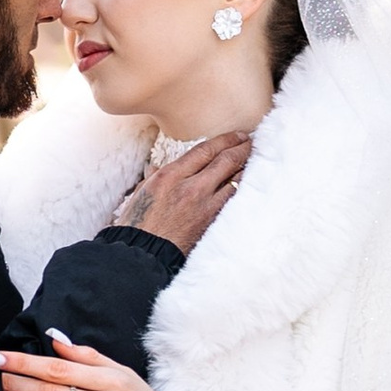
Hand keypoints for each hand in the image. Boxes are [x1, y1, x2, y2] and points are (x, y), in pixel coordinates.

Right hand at [127, 132, 248, 253]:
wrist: (144, 256)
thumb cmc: (138, 224)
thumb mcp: (142, 193)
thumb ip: (156, 176)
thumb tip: (158, 168)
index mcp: (170, 176)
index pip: (205, 150)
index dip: (226, 139)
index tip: (237, 135)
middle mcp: (191, 188)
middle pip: (226, 161)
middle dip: (242, 148)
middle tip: (251, 141)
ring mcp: (205, 206)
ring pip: (235, 180)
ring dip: (246, 168)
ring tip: (252, 159)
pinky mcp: (212, 223)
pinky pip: (232, 200)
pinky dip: (239, 189)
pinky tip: (244, 184)